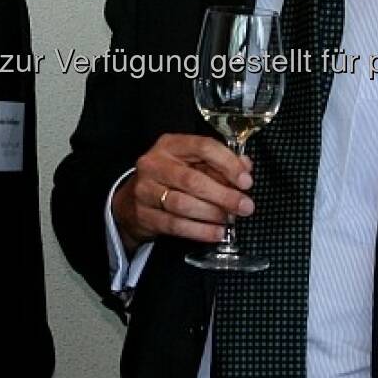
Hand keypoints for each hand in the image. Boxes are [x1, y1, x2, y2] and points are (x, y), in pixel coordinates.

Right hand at [113, 134, 252, 251]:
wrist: (131, 201)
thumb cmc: (170, 178)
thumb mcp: (191, 162)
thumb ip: (218, 163)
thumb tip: (245, 167)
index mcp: (170, 145)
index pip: (203, 147)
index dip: (228, 163)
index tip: (246, 181)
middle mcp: (154, 164)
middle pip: (192, 180)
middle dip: (223, 195)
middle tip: (245, 206)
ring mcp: (145, 190)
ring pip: (182, 204)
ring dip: (212, 214)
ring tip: (230, 220)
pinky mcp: (143, 215)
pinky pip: (175, 225)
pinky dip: (199, 231)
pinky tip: (216, 233)